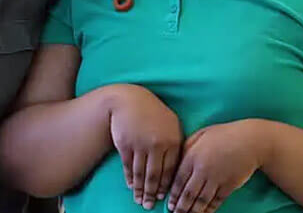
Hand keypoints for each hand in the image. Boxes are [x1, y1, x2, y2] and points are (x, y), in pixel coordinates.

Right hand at [107, 84, 182, 209]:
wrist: (129, 100)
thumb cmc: (152, 112)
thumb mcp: (170, 123)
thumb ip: (175, 143)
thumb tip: (177, 168)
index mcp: (172, 140)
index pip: (170, 170)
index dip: (165, 186)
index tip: (162, 198)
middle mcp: (158, 144)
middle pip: (155, 176)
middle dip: (152, 193)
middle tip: (149, 206)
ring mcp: (140, 145)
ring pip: (141, 174)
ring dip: (140, 190)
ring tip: (139, 201)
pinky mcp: (125, 145)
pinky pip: (128, 166)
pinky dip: (129, 178)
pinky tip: (130, 186)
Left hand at [168, 120, 269, 212]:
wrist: (250, 141)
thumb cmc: (223, 135)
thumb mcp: (200, 135)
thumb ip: (186, 148)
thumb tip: (177, 163)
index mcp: (192, 156)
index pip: (178, 180)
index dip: (173, 195)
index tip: (169, 204)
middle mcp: (202, 169)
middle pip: (188, 194)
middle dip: (181, 207)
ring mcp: (216, 179)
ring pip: (201, 200)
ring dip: (193, 211)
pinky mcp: (229, 186)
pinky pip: (216, 201)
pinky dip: (209, 210)